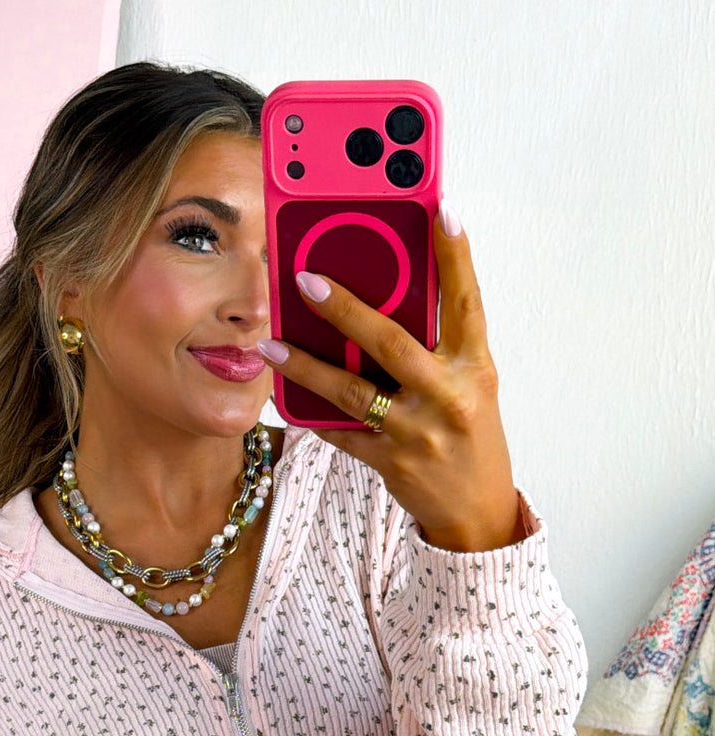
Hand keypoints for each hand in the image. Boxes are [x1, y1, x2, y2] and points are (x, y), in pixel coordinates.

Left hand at [258, 203, 524, 552]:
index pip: (468, 302)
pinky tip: (283, 389)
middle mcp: (449, 397)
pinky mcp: (391, 463)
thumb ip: (437, 345)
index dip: (457, 257)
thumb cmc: (468, 434)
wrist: (476, 511)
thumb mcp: (470, 384)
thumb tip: (388, 295)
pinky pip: (342, 431)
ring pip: (353, 392)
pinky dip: (311, 411)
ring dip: (306, 365)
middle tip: (306, 280)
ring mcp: (418, 433)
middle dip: (346, 309)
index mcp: (476, 368)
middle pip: (392, 343)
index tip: (442, 211)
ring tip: (271, 343)